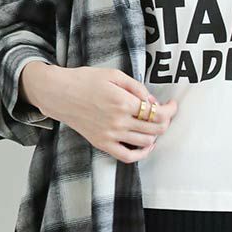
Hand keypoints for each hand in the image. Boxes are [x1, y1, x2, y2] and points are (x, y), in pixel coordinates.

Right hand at [21, 62, 178, 160]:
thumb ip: (137, 87)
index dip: (170, 110)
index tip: (172, 105)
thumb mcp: (114, 74)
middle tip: (166, 114)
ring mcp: (110, 135)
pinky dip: (141, 154)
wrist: (58, 93)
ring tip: (154, 125)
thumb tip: (153, 102)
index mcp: (123, 102)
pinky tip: (146, 145)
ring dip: (155, 134)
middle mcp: (118, 121)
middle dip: (166, 121)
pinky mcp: (102, 143)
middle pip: (155, 129)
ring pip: (146, 142)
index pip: (158, 113)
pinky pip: (128, 157)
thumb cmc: (85, 80)